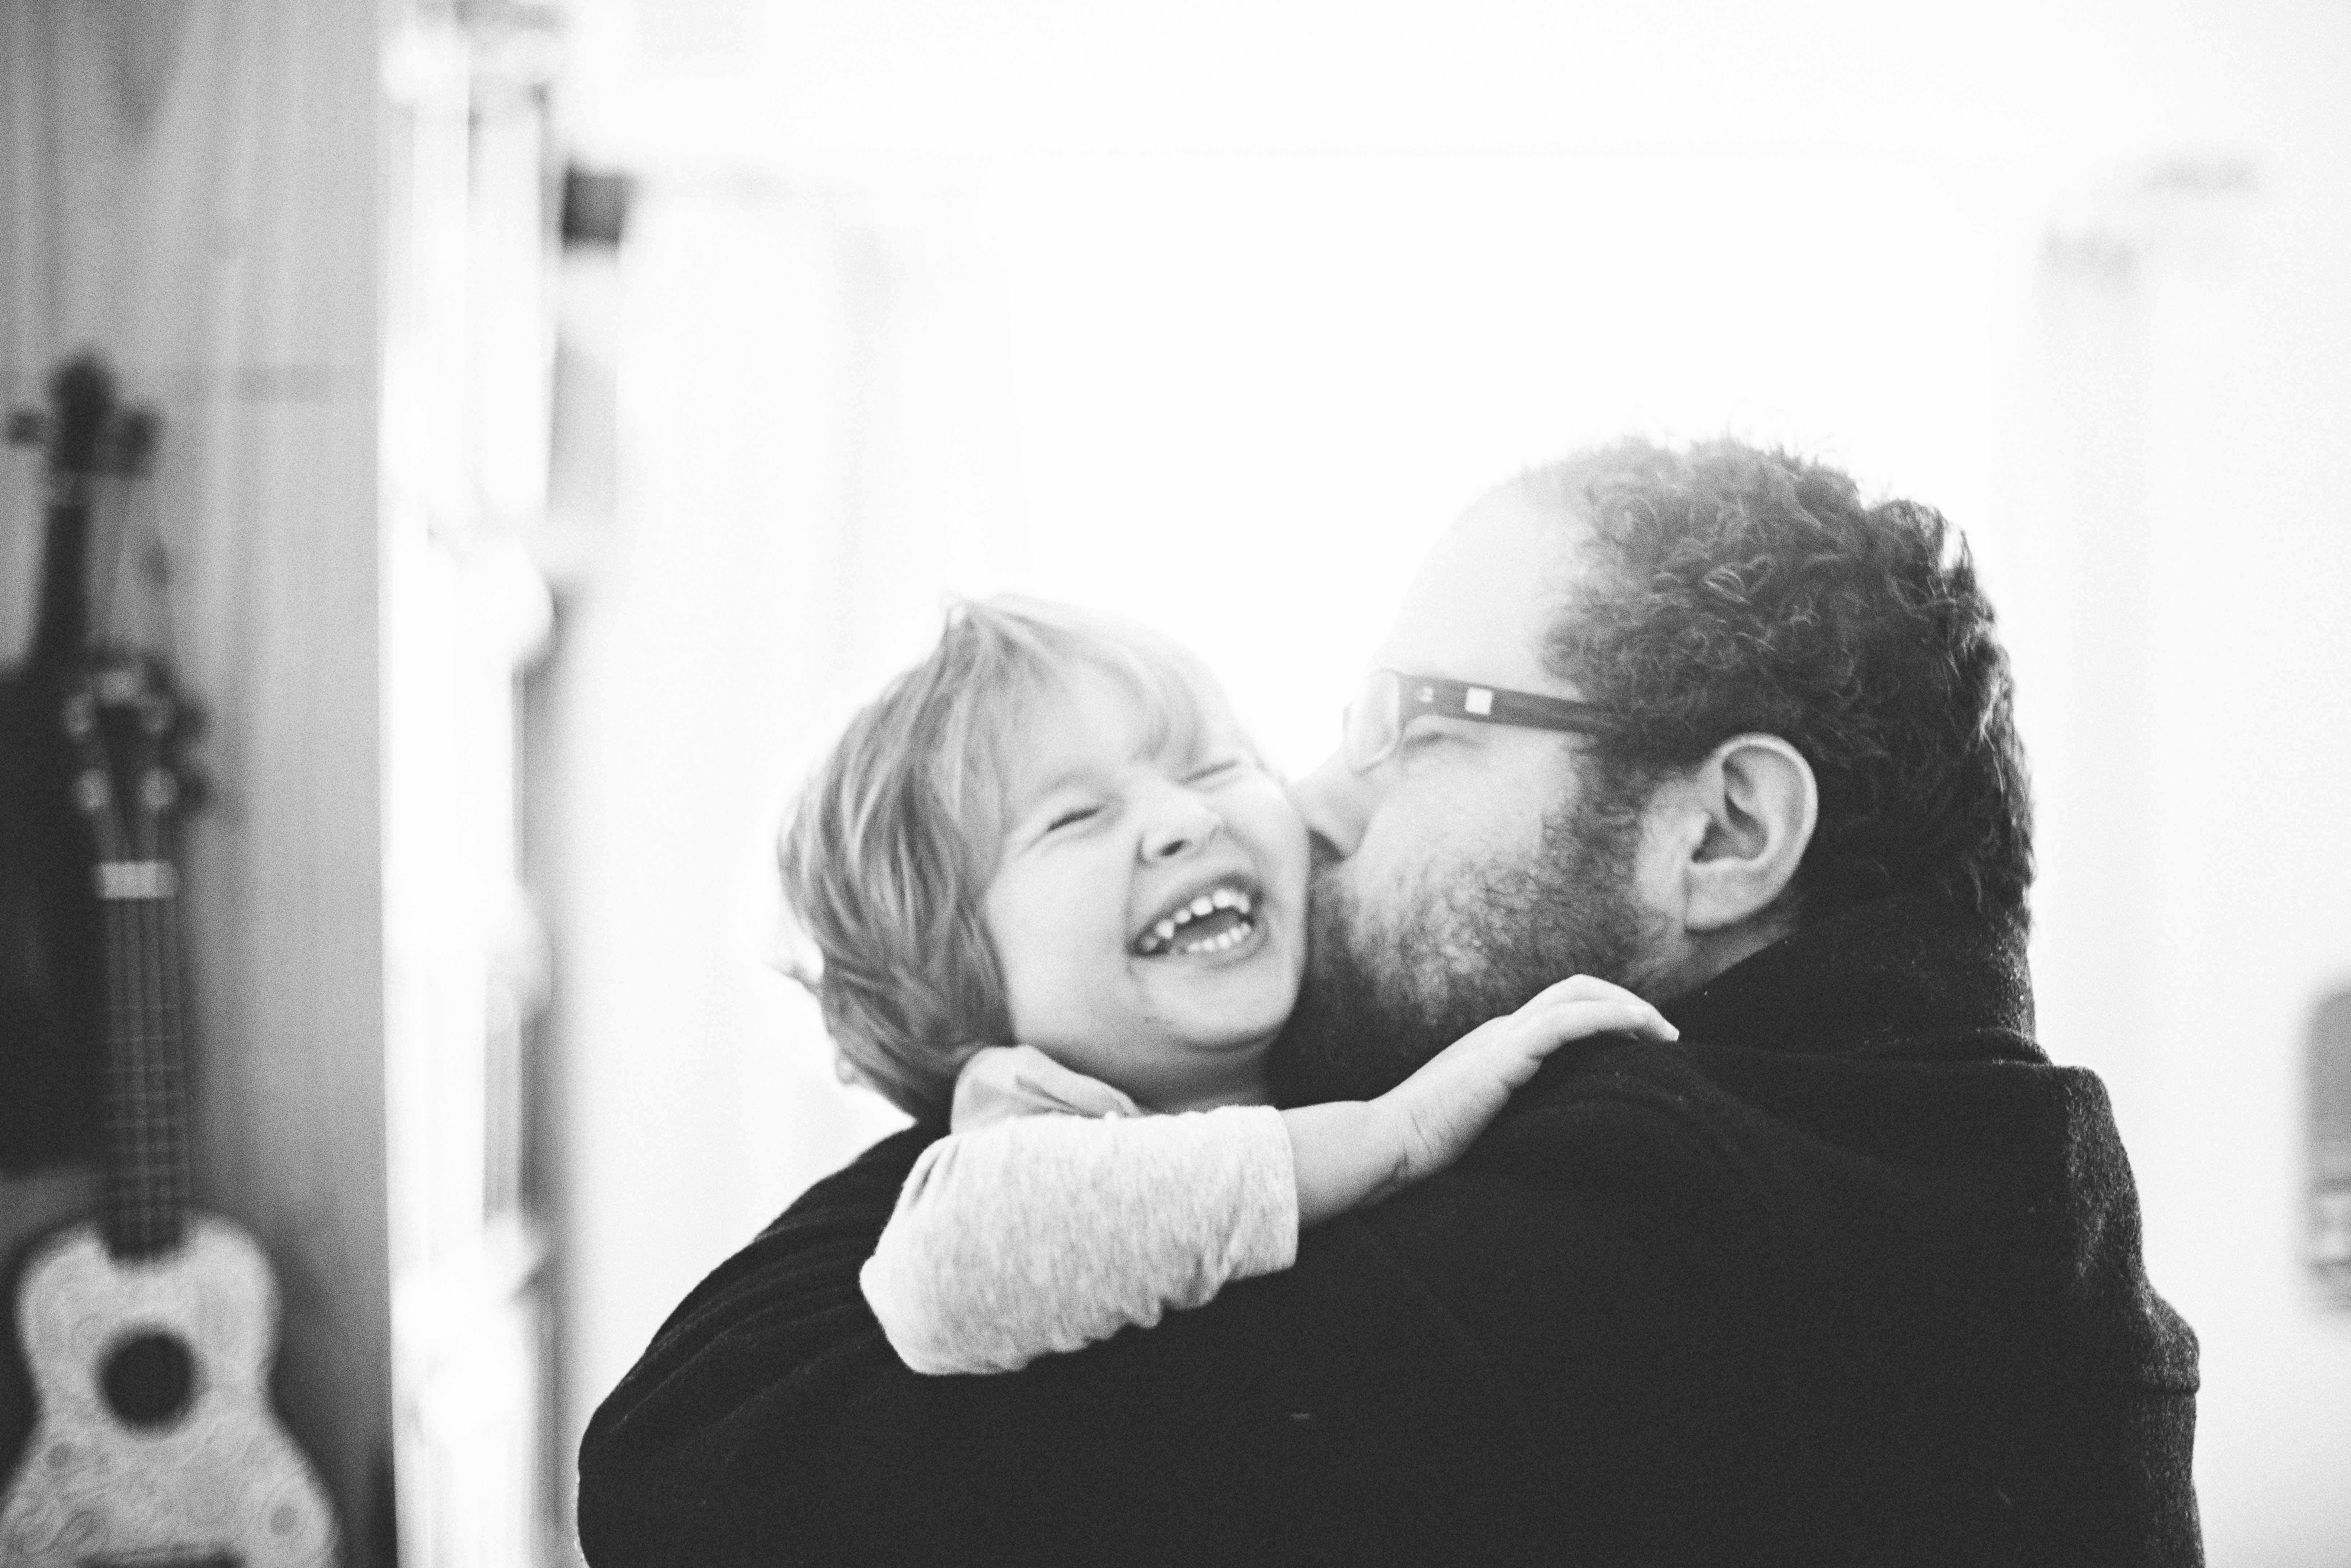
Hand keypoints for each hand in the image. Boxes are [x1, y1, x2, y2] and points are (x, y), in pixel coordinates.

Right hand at [1375, 975, 1675, 1191]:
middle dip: (1626, 1003)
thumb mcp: (1479, 1127)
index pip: (1557, 1012)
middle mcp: (1500, 1031)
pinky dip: (1610, 1016)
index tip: (1643, 1047)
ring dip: (1629, 1007)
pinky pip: (1568, 1021)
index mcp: (1494, 1047)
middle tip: (1666, 1035)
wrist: (1385, 1146)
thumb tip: (1547, 1141)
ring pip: (1577, 995)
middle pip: (1574, 989)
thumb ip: (1509, 1119)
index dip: (1605, 1017)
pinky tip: (1641, 1027)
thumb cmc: (1421, 1150)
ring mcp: (1501, 1038)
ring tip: (1667, 1034)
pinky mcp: (1505, 1055)